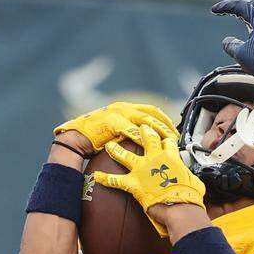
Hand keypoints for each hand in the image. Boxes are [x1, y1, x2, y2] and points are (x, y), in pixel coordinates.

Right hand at [55, 102, 176, 156]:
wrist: (77, 138)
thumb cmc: (97, 137)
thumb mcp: (118, 130)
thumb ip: (132, 130)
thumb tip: (149, 141)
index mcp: (126, 108)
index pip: (152, 110)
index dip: (165, 119)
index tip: (175, 130)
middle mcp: (124, 108)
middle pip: (152, 114)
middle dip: (166, 126)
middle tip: (176, 138)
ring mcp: (118, 114)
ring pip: (145, 121)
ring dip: (158, 131)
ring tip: (168, 141)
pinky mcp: (112, 123)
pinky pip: (131, 131)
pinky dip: (142, 138)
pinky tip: (150, 145)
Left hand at [92, 125, 205, 236]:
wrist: (180, 207)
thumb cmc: (190, 197)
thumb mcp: (196, 183)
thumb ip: (191, 178)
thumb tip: (195, 183)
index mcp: (171, 158)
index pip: (167, 141)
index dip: (165, 136)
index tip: (162, 134)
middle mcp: (155, 158)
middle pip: (146, 138)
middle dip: (141, 131)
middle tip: (137, 127)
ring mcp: (142, 169)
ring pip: (125, 155)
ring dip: (115, 150)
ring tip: (109, 145)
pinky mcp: (134, 182)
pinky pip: (115, 180)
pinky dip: (105, 179)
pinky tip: (97, 176)